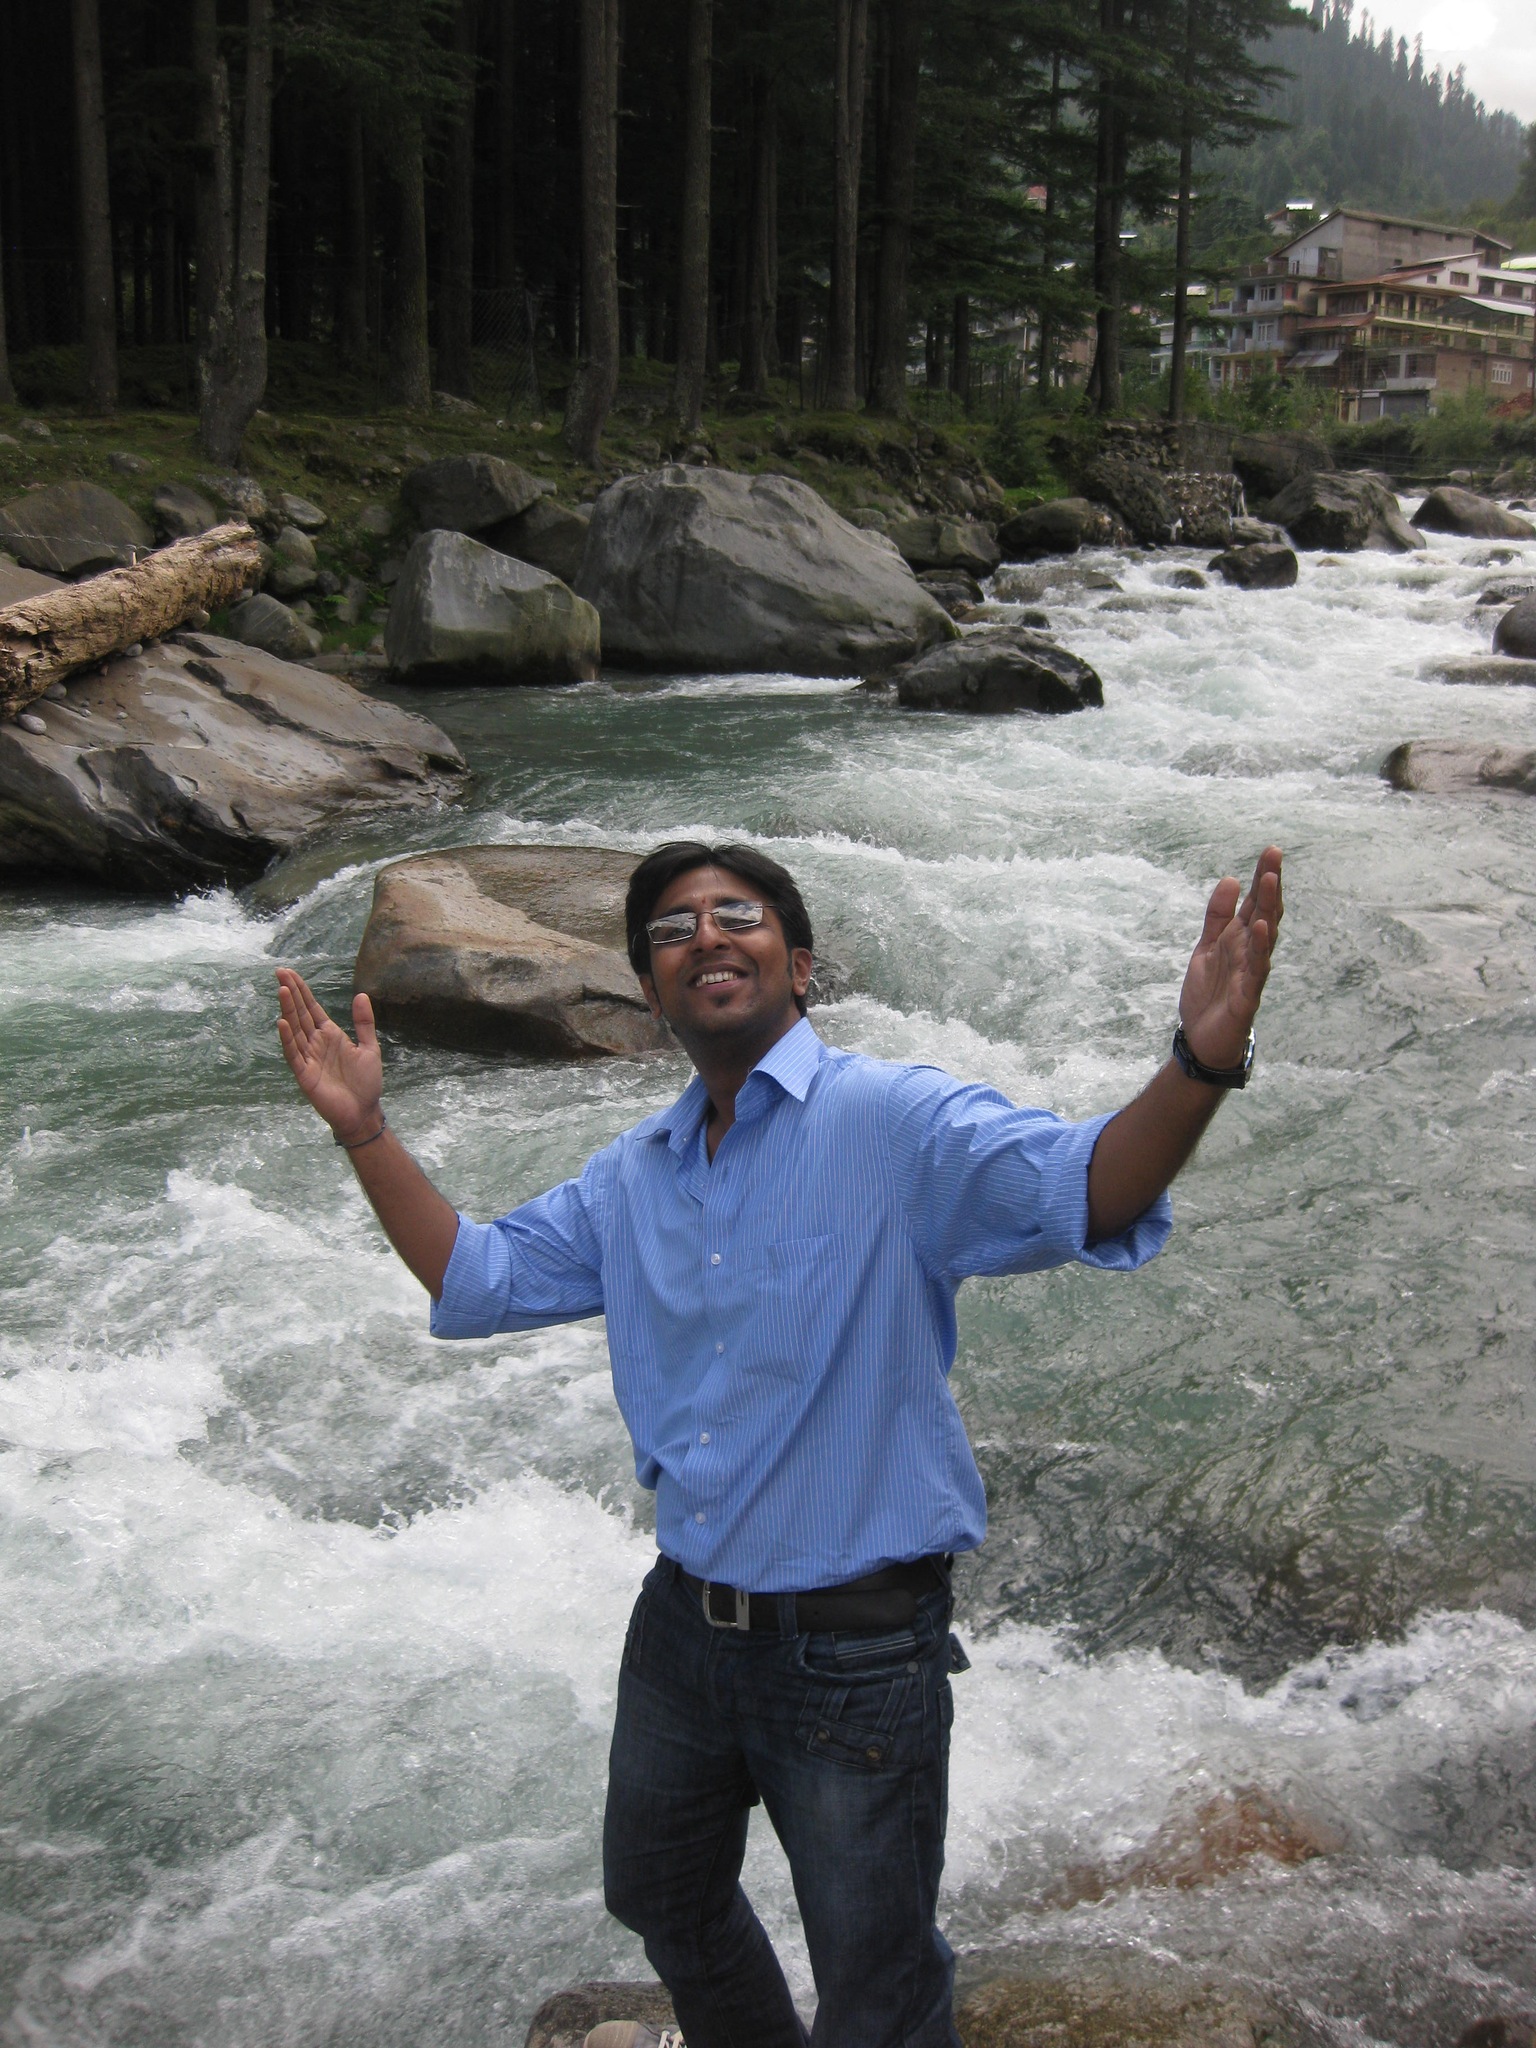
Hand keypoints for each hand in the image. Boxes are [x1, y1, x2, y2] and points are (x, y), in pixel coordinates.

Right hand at [275, 968, 383, 1143]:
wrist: (364, 1112)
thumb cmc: (366, 1083)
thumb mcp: (369, 1048)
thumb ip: (364, 1023)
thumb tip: (361, 995)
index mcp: (330, 1035)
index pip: (312, 1009)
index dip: (302, 991)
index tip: (290, 973)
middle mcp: (315, 1043)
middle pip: (300, 1014)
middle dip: (291, 993)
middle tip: (280, 972)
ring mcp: (308, 1058)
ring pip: (295, 1030)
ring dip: (288, 1010)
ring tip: (282, 990)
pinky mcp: (305, 1074)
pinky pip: (294, 1054)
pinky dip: (288, 1038)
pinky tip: (283, 1022)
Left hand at [1177, 846, 1282, 1069]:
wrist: (1202, 1039)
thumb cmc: (1209, 995)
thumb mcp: (1206, 947)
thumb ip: (1217, 917)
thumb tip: (1231, 879)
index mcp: (1241, 939)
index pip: (1256, 903)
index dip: (1262, 878)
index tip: (1270, 851)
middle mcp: (1251, 951)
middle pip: (1265, 912)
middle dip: (1269, 884)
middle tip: (1274, 854)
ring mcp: (1252, 972)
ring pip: (1265, 936)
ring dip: (1268, 909)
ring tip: (1269, 881)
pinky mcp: (1247, 995)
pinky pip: (1256, 969)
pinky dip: (1260, 948)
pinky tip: (1262, 928)